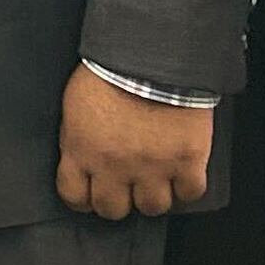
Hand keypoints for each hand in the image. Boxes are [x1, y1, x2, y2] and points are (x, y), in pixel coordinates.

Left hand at [56, 67, 213, 218]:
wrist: (153, 54)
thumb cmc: (110, 70)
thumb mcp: (75, 103)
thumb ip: (75, 137)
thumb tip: (79, 158)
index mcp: (82, 151)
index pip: (74, 196)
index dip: (83, 198)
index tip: (91, 192)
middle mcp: (115, 167)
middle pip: (112, 210)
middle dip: (117, 199)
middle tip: (124, 185)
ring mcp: (153, 167)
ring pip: (153, 207)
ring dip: (153, 195)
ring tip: (155, 178)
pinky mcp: (187, 161)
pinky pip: (190, 193)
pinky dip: (187, 186)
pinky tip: (182, 172)